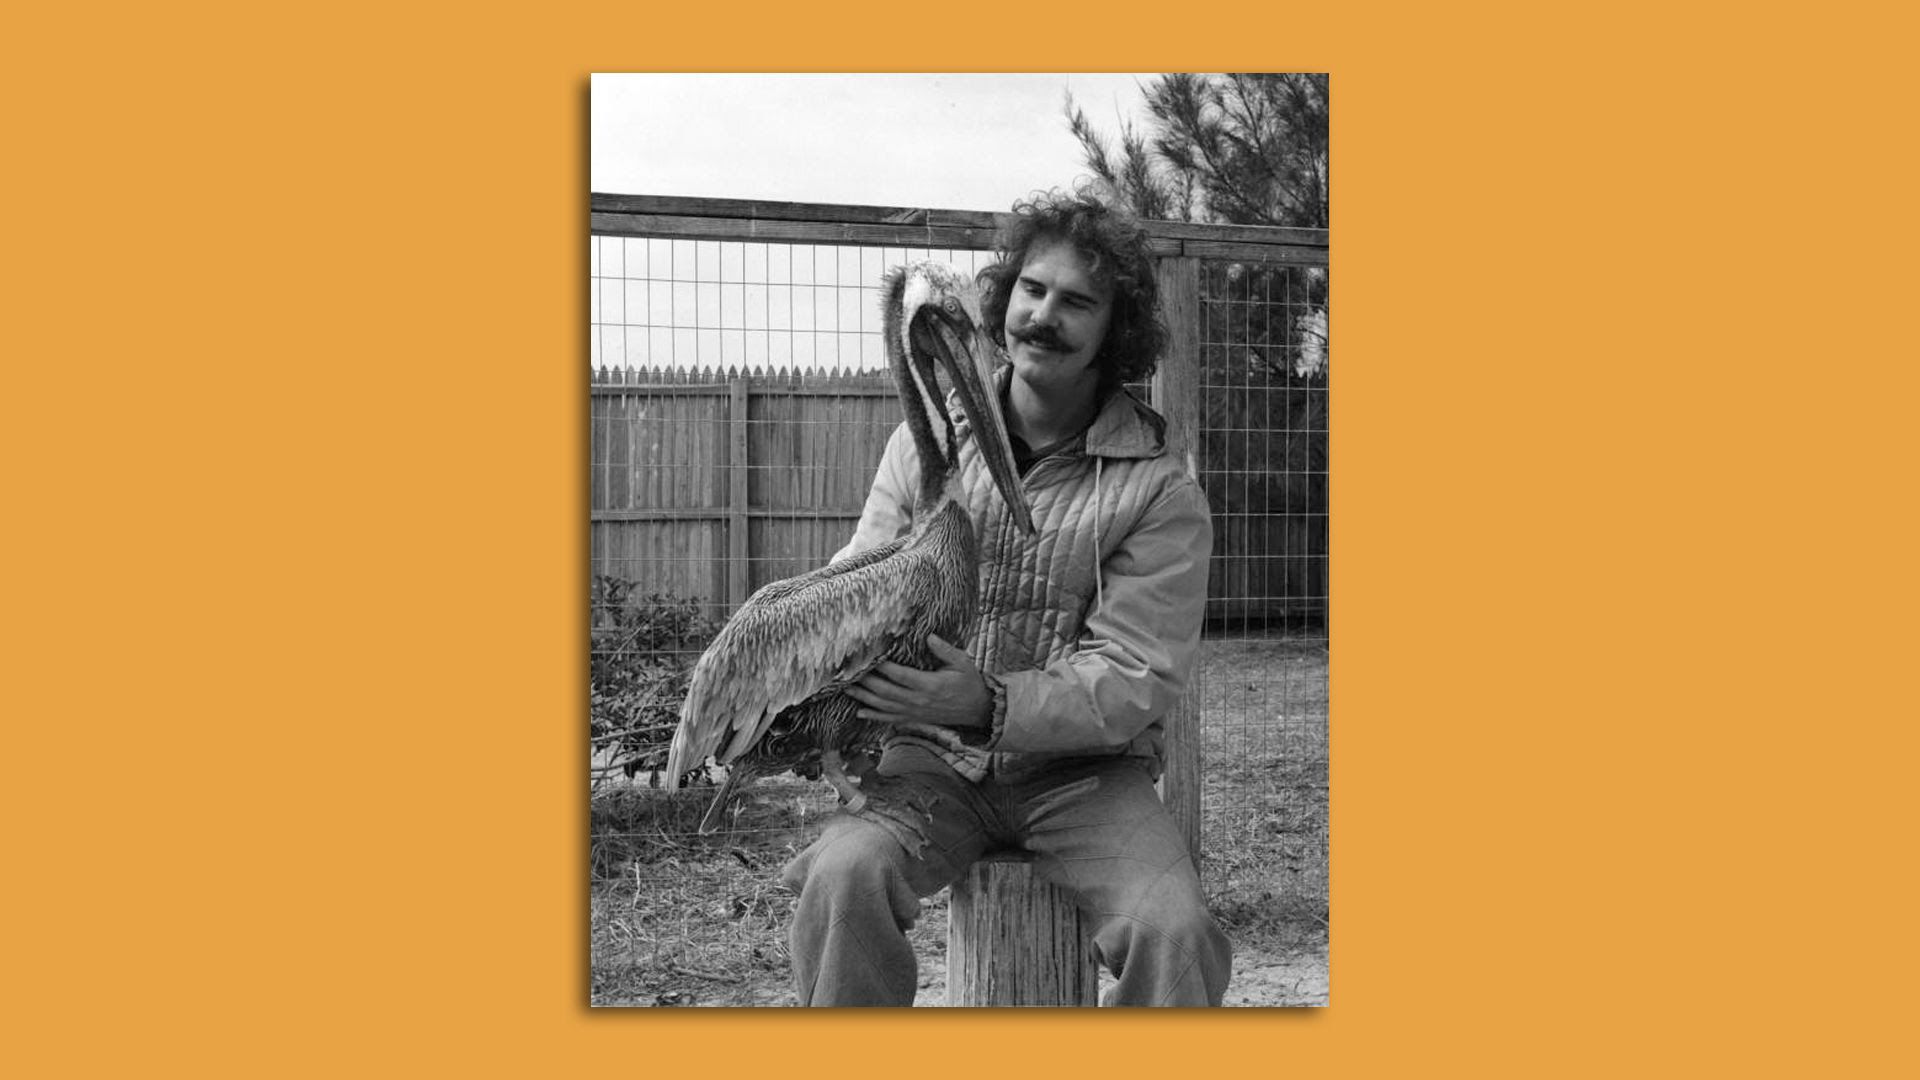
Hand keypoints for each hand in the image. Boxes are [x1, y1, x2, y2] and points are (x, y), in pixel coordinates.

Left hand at [846, 634, 990, 730]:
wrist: (977, 709)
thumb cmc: (969, 682)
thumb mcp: (963, 662)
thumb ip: (945, 650)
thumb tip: (930, 636)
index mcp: (930, 685)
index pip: (900, 675)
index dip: (883, 667)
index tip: (868, 656)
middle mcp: (919, 701)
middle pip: (886, 692)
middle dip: (866, 681)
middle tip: (849, 671)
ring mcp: (915, 712)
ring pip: (884, 706)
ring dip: (864, 698)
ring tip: (846, 688)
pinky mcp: (914, 719)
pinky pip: (891, 719)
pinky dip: (874, 716)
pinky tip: (860, 712)